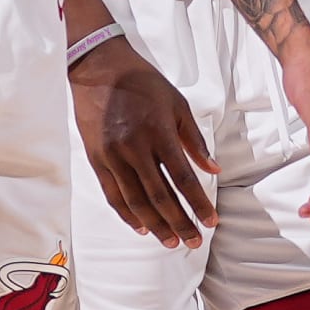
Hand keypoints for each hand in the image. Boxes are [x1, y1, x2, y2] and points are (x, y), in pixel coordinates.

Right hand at [70, 37, 217, 247]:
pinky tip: (142, 226)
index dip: (198, 203)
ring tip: (170, 242)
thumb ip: (194, 140)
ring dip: (156, 225)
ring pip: (136, 201)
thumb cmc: (143, 83)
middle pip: (160, 196)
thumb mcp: (177, 104)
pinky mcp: (96, 158)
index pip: (183, 178)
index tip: (210, 222)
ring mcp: (112, 155)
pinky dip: (128, 214)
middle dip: (179, 222)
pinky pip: (113, 194)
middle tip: (193, 242)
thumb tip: (213, 169)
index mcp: (158, 133)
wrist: (99, 68)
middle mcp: (134, 148)